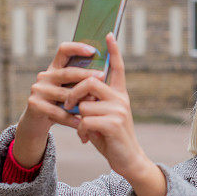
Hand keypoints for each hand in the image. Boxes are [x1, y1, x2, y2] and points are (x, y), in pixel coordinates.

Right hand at [14, 42, 102, 166]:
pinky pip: (57, 112)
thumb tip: (105, 73)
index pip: (64, 50)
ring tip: (96, 102)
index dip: (77, 47)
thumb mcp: (69, 89)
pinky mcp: (35, 104)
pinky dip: (71, 118)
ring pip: (64, 94)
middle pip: (67, 72)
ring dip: (81, 99)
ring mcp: (38, 90)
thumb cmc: (60, 103)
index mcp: (54, 68)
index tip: (93, 50)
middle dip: (85, 74)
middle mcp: (45, 76)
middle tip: (102, 76)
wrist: (37, 122)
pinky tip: (82, 122)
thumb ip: (80, 81)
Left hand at [66, 34, 166, 195]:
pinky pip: (85, 120)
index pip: (117, 68)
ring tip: (84, 130)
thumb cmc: (112, 138)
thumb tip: (78, 94)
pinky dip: (81, 130)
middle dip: (73, 93)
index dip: (113, 51)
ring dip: (77, 119)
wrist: (128, 160)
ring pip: (83, 104)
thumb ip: (94, 102)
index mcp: (120, 94)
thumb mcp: (103, 117)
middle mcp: (121, 99)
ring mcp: (119, 111)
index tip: (109, 35)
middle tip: (68, 106)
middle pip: (89, 82)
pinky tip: (86, 138)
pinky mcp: (113, 124)